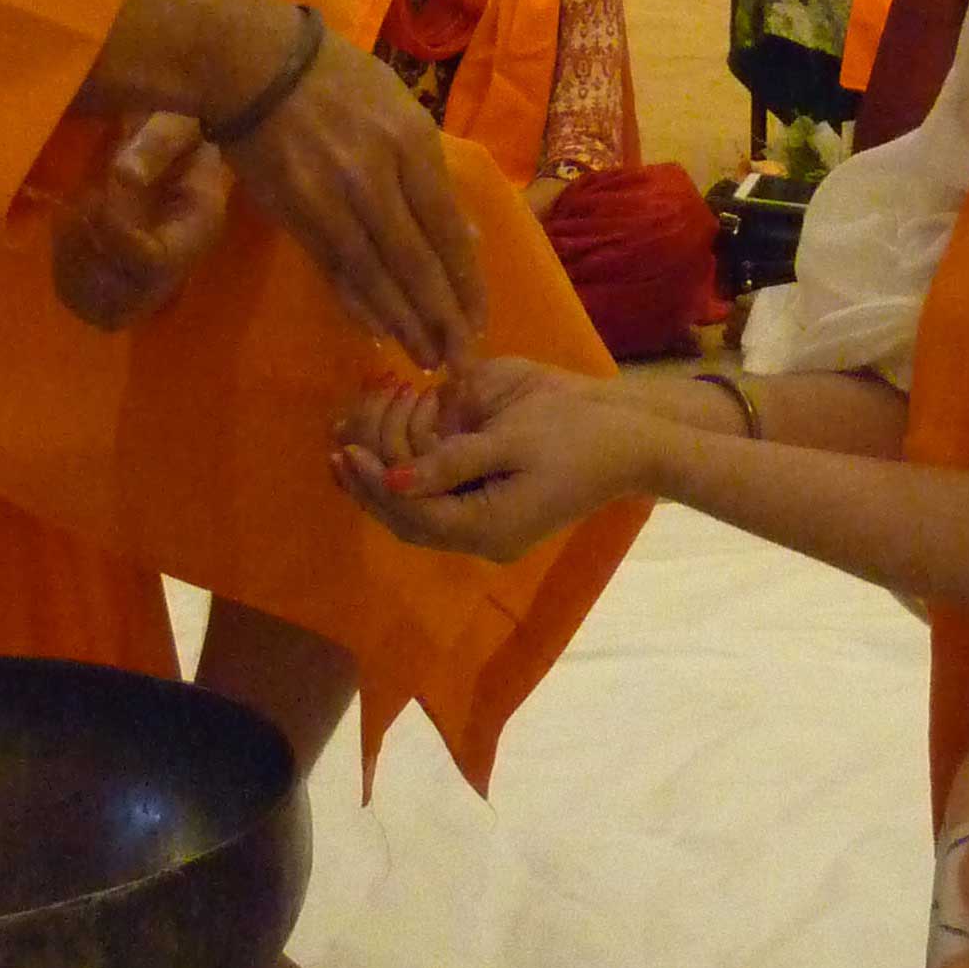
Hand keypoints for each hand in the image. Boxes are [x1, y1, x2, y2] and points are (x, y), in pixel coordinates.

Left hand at [53, 115, 230, 329]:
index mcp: (197, 229)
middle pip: (130, 302)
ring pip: (104, 311)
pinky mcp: (124, 283)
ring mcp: (149, 282)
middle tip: (78, 214)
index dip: (117, 238)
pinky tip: (66, 230)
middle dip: (92, 262)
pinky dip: (66, 273)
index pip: (157, 263)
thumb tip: (124, 175)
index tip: (97, 196)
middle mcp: (178, 268)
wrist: (181, 152)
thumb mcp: (175, 125)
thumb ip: (156, 145)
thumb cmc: (179, 134)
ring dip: (74, 271)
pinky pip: (87, 302)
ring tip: (69, 221)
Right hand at [226, 23, 485, 369]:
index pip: (447, 231)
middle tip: (460, 359)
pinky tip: (376, 330)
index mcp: (412, 147)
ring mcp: (333, 201)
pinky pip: (334, 270)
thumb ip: (433, 174)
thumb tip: (465, 236)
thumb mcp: (401, 111)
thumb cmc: (339, 81)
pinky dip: (358, 304)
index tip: (479, 319)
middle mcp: (377, 180)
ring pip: (376, 276)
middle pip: (417, 264)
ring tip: (425, 357)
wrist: (256, 66)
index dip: (466, 282)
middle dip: (442, 318)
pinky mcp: (296, 216)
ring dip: (403, 323)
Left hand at [334, 357, 652, 560]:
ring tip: (353, 452)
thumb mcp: (512, 437)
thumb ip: (451, 460)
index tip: (345, 450)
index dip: (374, 484)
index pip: (414, 512)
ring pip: (423, 517)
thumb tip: (394, 476)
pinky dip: (414, 483)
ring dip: (387, 487)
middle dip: (370, 489)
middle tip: (335, 452)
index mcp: (489, 526)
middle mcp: (485, 537)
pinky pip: (443, 504)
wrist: (632, 438)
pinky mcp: (500, 511)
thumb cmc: (576, 430)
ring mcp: (493, 528)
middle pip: (411, 522)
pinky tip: (393, 456)